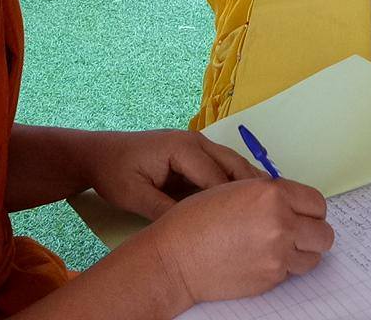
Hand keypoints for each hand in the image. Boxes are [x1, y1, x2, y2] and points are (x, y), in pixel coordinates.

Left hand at [88, 130, 260, 221]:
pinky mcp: (194, 154)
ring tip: (268, 212)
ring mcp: (197, 145)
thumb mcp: (135, 196)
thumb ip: (165, 210)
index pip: (216, 178)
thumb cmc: (114, 173)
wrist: (98, 154)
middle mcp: (195, 142)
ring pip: (233, 165)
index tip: (247, 228)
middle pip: (234, 166)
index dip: (232, 204)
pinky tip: (247, 205)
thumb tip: (194, 229)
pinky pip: (221, 168)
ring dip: (248, 187)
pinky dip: (235, 184)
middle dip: (252, 192)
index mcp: (182, 148)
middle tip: (272, 218)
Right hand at [144, 178, 332, 304]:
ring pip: (314, 256)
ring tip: (279, 248)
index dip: (310, 209)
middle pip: (324, 232)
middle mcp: (280, 222)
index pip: (317, 203)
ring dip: (302, 252)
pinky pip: (292, 272)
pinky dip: (283, 267)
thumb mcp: (234, 189)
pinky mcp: (271, 278)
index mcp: (271, 193)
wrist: (175, 258)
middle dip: (313, 232)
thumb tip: (293, 204)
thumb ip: (269, 194)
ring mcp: (277, 253)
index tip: (303, 213)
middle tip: (297, 232)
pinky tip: (261, 259)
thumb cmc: (195, 221)